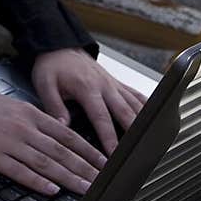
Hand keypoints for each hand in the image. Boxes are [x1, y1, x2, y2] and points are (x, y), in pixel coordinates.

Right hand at [0, 91, 106, 195]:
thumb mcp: (15, 107)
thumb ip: (37, 120)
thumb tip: (59, 132)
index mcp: (32, 115)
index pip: (68, 135)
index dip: (88, 150)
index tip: (102, 162)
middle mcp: (25, 129)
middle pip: (61, 152)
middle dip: (85, 168)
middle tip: (101, 181)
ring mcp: (11, 144)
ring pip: (46, 164)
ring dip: (68, 178)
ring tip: (84, 189)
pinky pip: (21, 172)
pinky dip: (38, 182)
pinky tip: (52, 190)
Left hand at [31, 48, 146, 156]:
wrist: (60, 46)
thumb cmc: (52, 65)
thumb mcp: (45, 84)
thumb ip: (54, 106)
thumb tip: (63, 126)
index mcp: (87, 88)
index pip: (101, 117)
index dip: (110, 137)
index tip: (114, 154)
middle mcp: (104, 86)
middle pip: (125, 112)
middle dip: (133, 134)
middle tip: (138, 152)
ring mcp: (113, 84)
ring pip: (135, 104)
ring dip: (144, 122)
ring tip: (151, 140)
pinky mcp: (116, 83)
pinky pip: (135, 95)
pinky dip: (146, 106)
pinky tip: (155, 118)